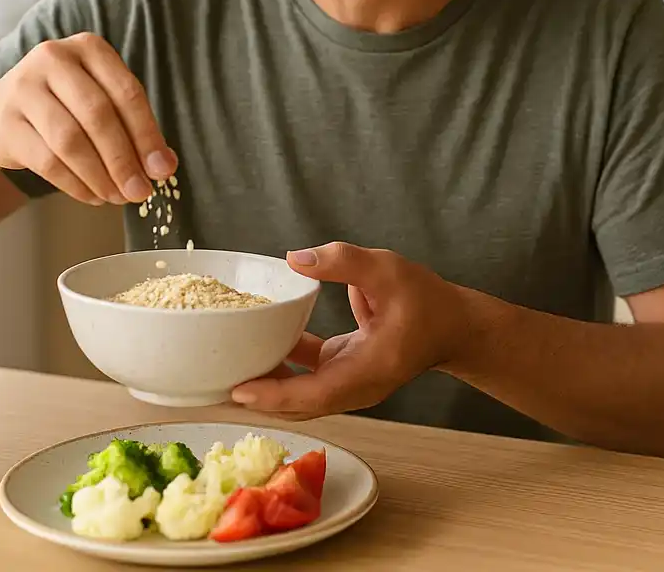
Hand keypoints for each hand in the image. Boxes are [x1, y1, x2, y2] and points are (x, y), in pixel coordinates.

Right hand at [0, 32, 175, 205]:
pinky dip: (75, 184)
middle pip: (98, 115)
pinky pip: (47, 161)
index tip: (163, 169)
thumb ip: (132, 127)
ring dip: (100, 177)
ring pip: (71, 140)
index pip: (126, 92)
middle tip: (140, 192)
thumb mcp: (98, 101)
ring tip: (117, 198)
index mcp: (88, 47)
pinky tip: (92, 196)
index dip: (147, 134)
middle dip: (124, 160)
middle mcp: (53, 58)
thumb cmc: (63, 106)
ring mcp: (23, 87)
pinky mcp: (4, 122)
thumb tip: (164, 166)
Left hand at [228, 242, 470, 419]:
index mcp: (368, 371)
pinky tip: (255, 346)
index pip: (315, 393)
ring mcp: (348, 381)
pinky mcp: (343, 369)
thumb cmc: (426, 300)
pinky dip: (281, 367)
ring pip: (298, 394)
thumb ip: (343, 262)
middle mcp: (355, 386)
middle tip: (209, 389)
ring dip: (264, 386)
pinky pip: (305, 375)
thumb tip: (294, 259)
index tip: (239, 391)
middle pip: (298, 404)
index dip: (275, 395)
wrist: (454, 325)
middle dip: (256, 399)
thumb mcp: (388, 269)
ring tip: (220, 373)